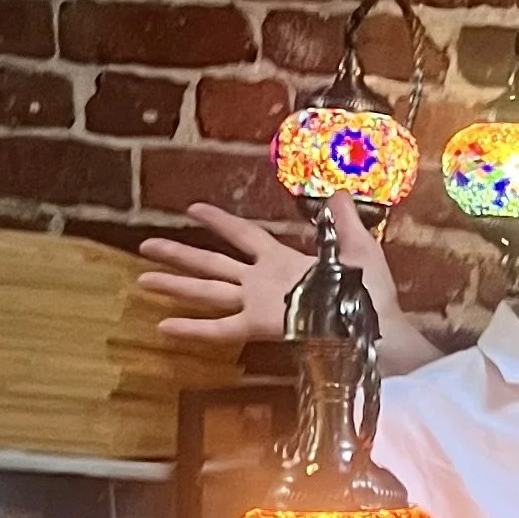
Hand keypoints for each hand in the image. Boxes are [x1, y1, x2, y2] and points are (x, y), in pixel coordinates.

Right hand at [136, 196, 399, 354]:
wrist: (376, 327)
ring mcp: (258, 303)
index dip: (220, 222)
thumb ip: (343, 219)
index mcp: (282, 261)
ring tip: (142, 279)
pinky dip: (192, 327)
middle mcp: (263, 281)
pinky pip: (220, 328)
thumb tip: (336, 189)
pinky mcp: (259, 325)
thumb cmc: (371, 293)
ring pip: (207, 290)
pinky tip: (163, 326)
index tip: (192, 209)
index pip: (244, 236)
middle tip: (145, 245)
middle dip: (179, 254)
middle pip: (212, 262)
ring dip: (174, 284)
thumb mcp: (359, 246)